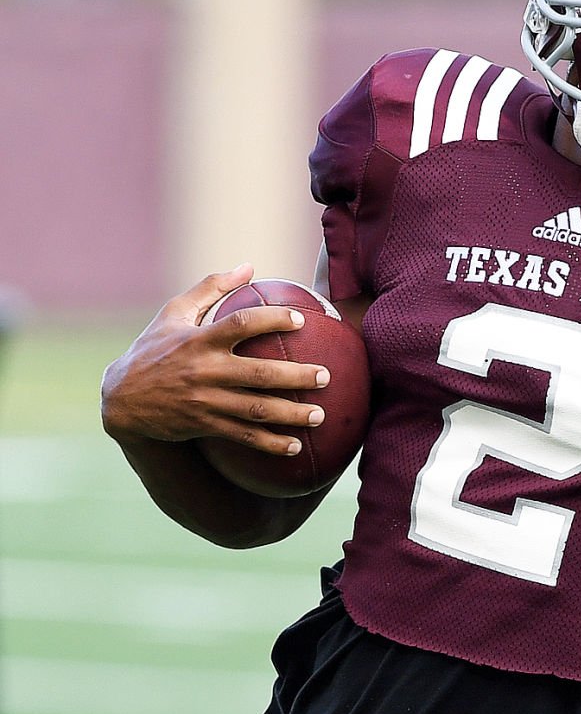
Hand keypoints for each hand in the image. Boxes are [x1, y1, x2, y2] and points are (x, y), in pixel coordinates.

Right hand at [101, 265, 330, 457]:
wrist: (122, 399)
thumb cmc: (154, 348)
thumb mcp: (174, 313)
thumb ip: (211, 287)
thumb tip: (249, 266)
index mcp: (199, 339)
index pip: (241, 325)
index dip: (272, 320)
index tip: (300, 320)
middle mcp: (205, 371)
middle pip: (259, 373)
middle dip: (296, 376)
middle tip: (326, 376)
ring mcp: (206, 401)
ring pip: (256, 410)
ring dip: (291, 415)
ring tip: (320, 416)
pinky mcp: (204, 425)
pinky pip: (243, 437)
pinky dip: (270, 444)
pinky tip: (296, 447)